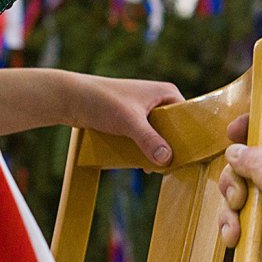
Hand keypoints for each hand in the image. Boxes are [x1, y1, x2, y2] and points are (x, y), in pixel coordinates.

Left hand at [62, 73, 183, 164]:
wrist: (71, 99)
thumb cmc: (102, 101)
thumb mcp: (129, 122)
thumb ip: (149, 140)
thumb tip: (167, 159)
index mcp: (166, 93)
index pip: (188, 116)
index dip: (189, 136)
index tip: (190, 157)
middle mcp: (158, 100)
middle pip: (174, 128)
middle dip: (171, 147)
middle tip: (170, 167)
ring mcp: (144, 110)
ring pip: (158, 135)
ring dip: (155, 151)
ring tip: (153, 168)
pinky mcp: (131, 120)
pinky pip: (145, 137)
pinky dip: (144, 149)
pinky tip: (141, 164)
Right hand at [217, 116, 261, 261]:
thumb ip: (261, 163)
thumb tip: (235, 150)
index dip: (254, 126)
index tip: (231, 131)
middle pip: (250, 160)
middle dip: (235, 178)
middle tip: (238, 196)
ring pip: (239, 189)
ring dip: (230, 206)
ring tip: (237, 224)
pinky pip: (236, 215)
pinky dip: (231, 225)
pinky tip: (234, 239)